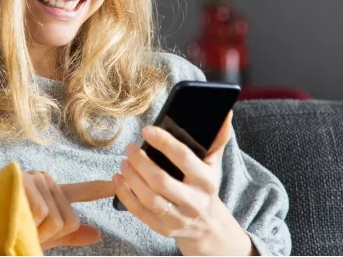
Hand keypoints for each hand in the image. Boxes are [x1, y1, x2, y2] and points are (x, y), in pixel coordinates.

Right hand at [23, 171, 114, 249]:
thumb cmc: (12, 230)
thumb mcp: (44, 235)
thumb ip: (71, 234)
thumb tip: (98, 234)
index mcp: (53, 192)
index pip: (83, 191)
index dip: (102, 189)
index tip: (117, 185)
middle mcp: (45, 181)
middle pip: (70, 220)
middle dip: (49, 235)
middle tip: (28, 232)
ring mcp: (34, 179)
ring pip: (57, 220)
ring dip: (37, 233)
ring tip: (20, 225)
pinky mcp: (24, 181)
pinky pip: (42, 212)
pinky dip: (30, 226)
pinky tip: (16, 220)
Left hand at [113, 112, 255, 255]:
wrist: (207, 226)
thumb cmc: (205, 187)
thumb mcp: (213, 164)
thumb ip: (217, 139)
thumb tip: (225, 114)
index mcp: (206, 181)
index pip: (184, 158)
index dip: (164, 143)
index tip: (147, 130)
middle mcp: (193, 202)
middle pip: (161, 181)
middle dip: (141, 162)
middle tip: (130, 147)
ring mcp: (178, 218)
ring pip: (149, 198)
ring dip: (131, 179)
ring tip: (124, 162)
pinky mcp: (163, 228)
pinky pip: (140, 212)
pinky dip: (125, 195)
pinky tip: (118, 180)